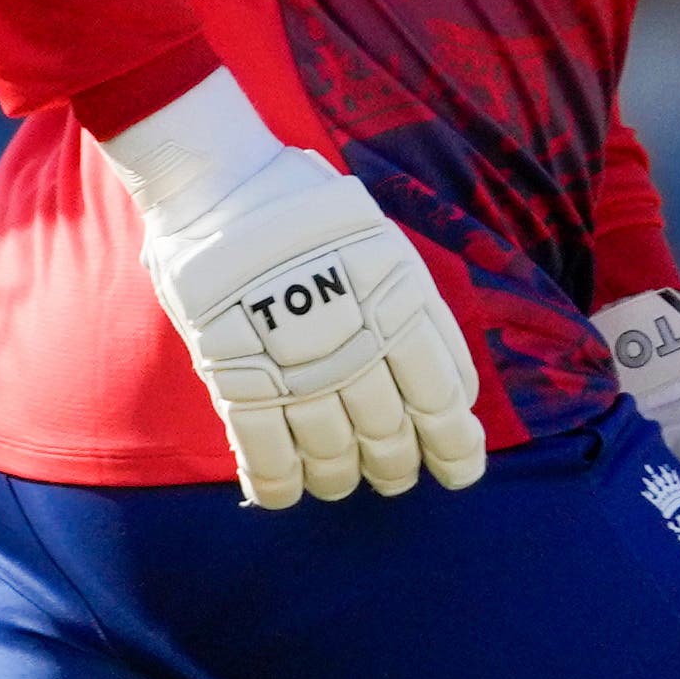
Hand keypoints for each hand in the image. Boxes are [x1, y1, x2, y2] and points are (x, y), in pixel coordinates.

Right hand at [107, 71, 491, 509]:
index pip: (442, 398)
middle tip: (397, 477)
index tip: (462, 471)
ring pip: (332, 453)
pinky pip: (264, 453)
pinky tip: (285, 497)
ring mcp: (294, 367)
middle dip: (398, 466)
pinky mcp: (237, 378)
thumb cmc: (304, 206)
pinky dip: (277, 484)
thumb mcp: (384, 245)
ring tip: (343, 483)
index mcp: (399, 306)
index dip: (456, 446)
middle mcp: (354, 346)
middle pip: (390, 434)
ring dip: (342, 478)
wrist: (217, 181)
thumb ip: (414, 311)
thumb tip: (450, 384)